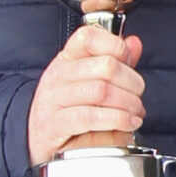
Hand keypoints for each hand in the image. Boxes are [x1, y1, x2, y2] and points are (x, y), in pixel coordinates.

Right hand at [29, 23, 144, 163]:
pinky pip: (90, 117)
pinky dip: (117, 120)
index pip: (89, 37)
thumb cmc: (67, 110)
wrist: (37, 139)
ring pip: (101, 91)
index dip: (116, 45)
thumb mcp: (89, 81)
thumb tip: (134, 43)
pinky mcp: (55, 124)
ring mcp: (54, 99)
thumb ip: (114, 62)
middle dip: (132, 82)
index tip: (129, 61)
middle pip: (106, 66)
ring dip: (128, 103)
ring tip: (135, 112)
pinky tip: (128, 123)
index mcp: (66, 59)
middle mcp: (58, 75)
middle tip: (138, 95)